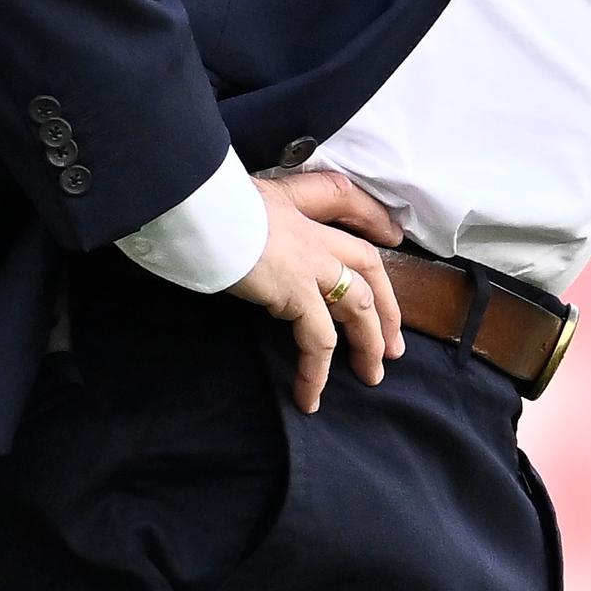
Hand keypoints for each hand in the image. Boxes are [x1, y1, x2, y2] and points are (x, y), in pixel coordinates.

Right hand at [229, 168, 406, 412]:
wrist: (197, 205)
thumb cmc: (205, 200)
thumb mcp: (233, 194)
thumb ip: (248, 214)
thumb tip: (238, 237)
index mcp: (294, 200)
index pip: (342, 198)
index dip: (371, 216)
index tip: (391, 235)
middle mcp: (311, 231)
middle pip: (367, 263)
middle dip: (386, 304)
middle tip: (392, 342)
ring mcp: (309, 261)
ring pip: (357, 304)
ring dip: (369, 342)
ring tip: (371, 374)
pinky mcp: (295, 292)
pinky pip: (319, 339)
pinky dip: (317, 371)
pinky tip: (310, 396)